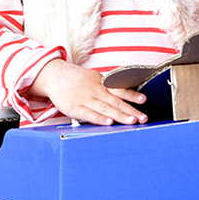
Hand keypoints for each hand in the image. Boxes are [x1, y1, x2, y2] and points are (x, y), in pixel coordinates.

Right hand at [29, 59, 147, 125]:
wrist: (54, 76)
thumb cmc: (77, 80)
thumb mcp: (94, 78)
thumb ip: (108, 87)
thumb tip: (125, 94)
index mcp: (101, 84)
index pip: (119, 90)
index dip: (131, 95)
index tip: (143, 100)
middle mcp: (96, 91)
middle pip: (116, 102)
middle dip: (131, 110)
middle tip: (143, 118)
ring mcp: (85, 99)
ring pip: (105, 108)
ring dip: (119, 116)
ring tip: (132, 121)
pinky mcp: (74, 108)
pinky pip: (89, 114)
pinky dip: (99, 118)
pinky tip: (108, 123)